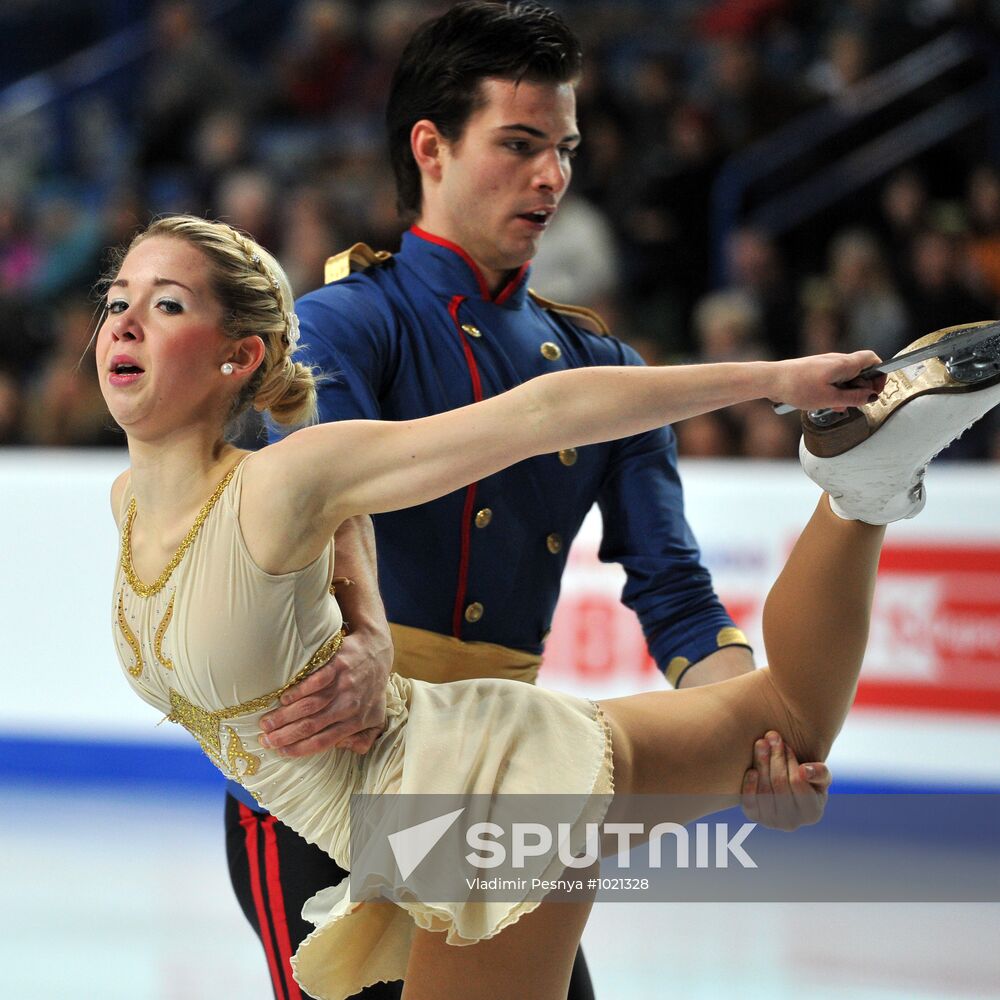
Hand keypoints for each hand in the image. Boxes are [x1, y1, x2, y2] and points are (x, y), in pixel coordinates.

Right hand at [258, 624, 392, 756]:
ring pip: (309, 706)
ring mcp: (342, 685)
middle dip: (285, 735)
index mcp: (356, 721)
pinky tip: (283, 699)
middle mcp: (348, 705)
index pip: (323, 741)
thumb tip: (342, 748)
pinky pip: (314, 682)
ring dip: (284, 716)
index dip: (300, 748)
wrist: (377, 651)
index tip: (281, 751)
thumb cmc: (373, 687)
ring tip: (266, 723)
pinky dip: (298, 692)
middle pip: (311, 725)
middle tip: (265, 739)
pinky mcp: (337, 666)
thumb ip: (364, 738)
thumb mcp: (376, 717)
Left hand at [740, 730, 830, 830]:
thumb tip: (805, 771)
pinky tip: (751, 769)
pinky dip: (749, 785)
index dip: (791, 761)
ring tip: (761, 743)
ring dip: (761, 763)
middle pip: (779, 785)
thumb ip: (819, 772)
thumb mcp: (820, 775)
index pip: (798, 782)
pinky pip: (750, 802)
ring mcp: (772, 823)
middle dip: (775, 757)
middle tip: (771, 735)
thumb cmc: (808, 779)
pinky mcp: (754, 818)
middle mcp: (793, 823)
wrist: (786, 788)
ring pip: (764, 791)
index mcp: (813, 813)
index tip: (786, 744)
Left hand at [770, 351, 885, 412]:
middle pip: (860, 371)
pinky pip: (832, 380)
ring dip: (846, 393)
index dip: (879, 375)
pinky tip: (825, 403)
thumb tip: (871, 396)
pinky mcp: (816, 371)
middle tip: (854, 404)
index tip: (875, 391)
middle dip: (861, 389)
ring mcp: (825, 365)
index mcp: (844, 363)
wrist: (771, 380)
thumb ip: (853, 398)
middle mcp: (837, 360)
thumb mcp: (829, 398)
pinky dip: (834, 391)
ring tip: (837, 407)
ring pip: (846, 378)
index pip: (873, 360)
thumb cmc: (798, 387)